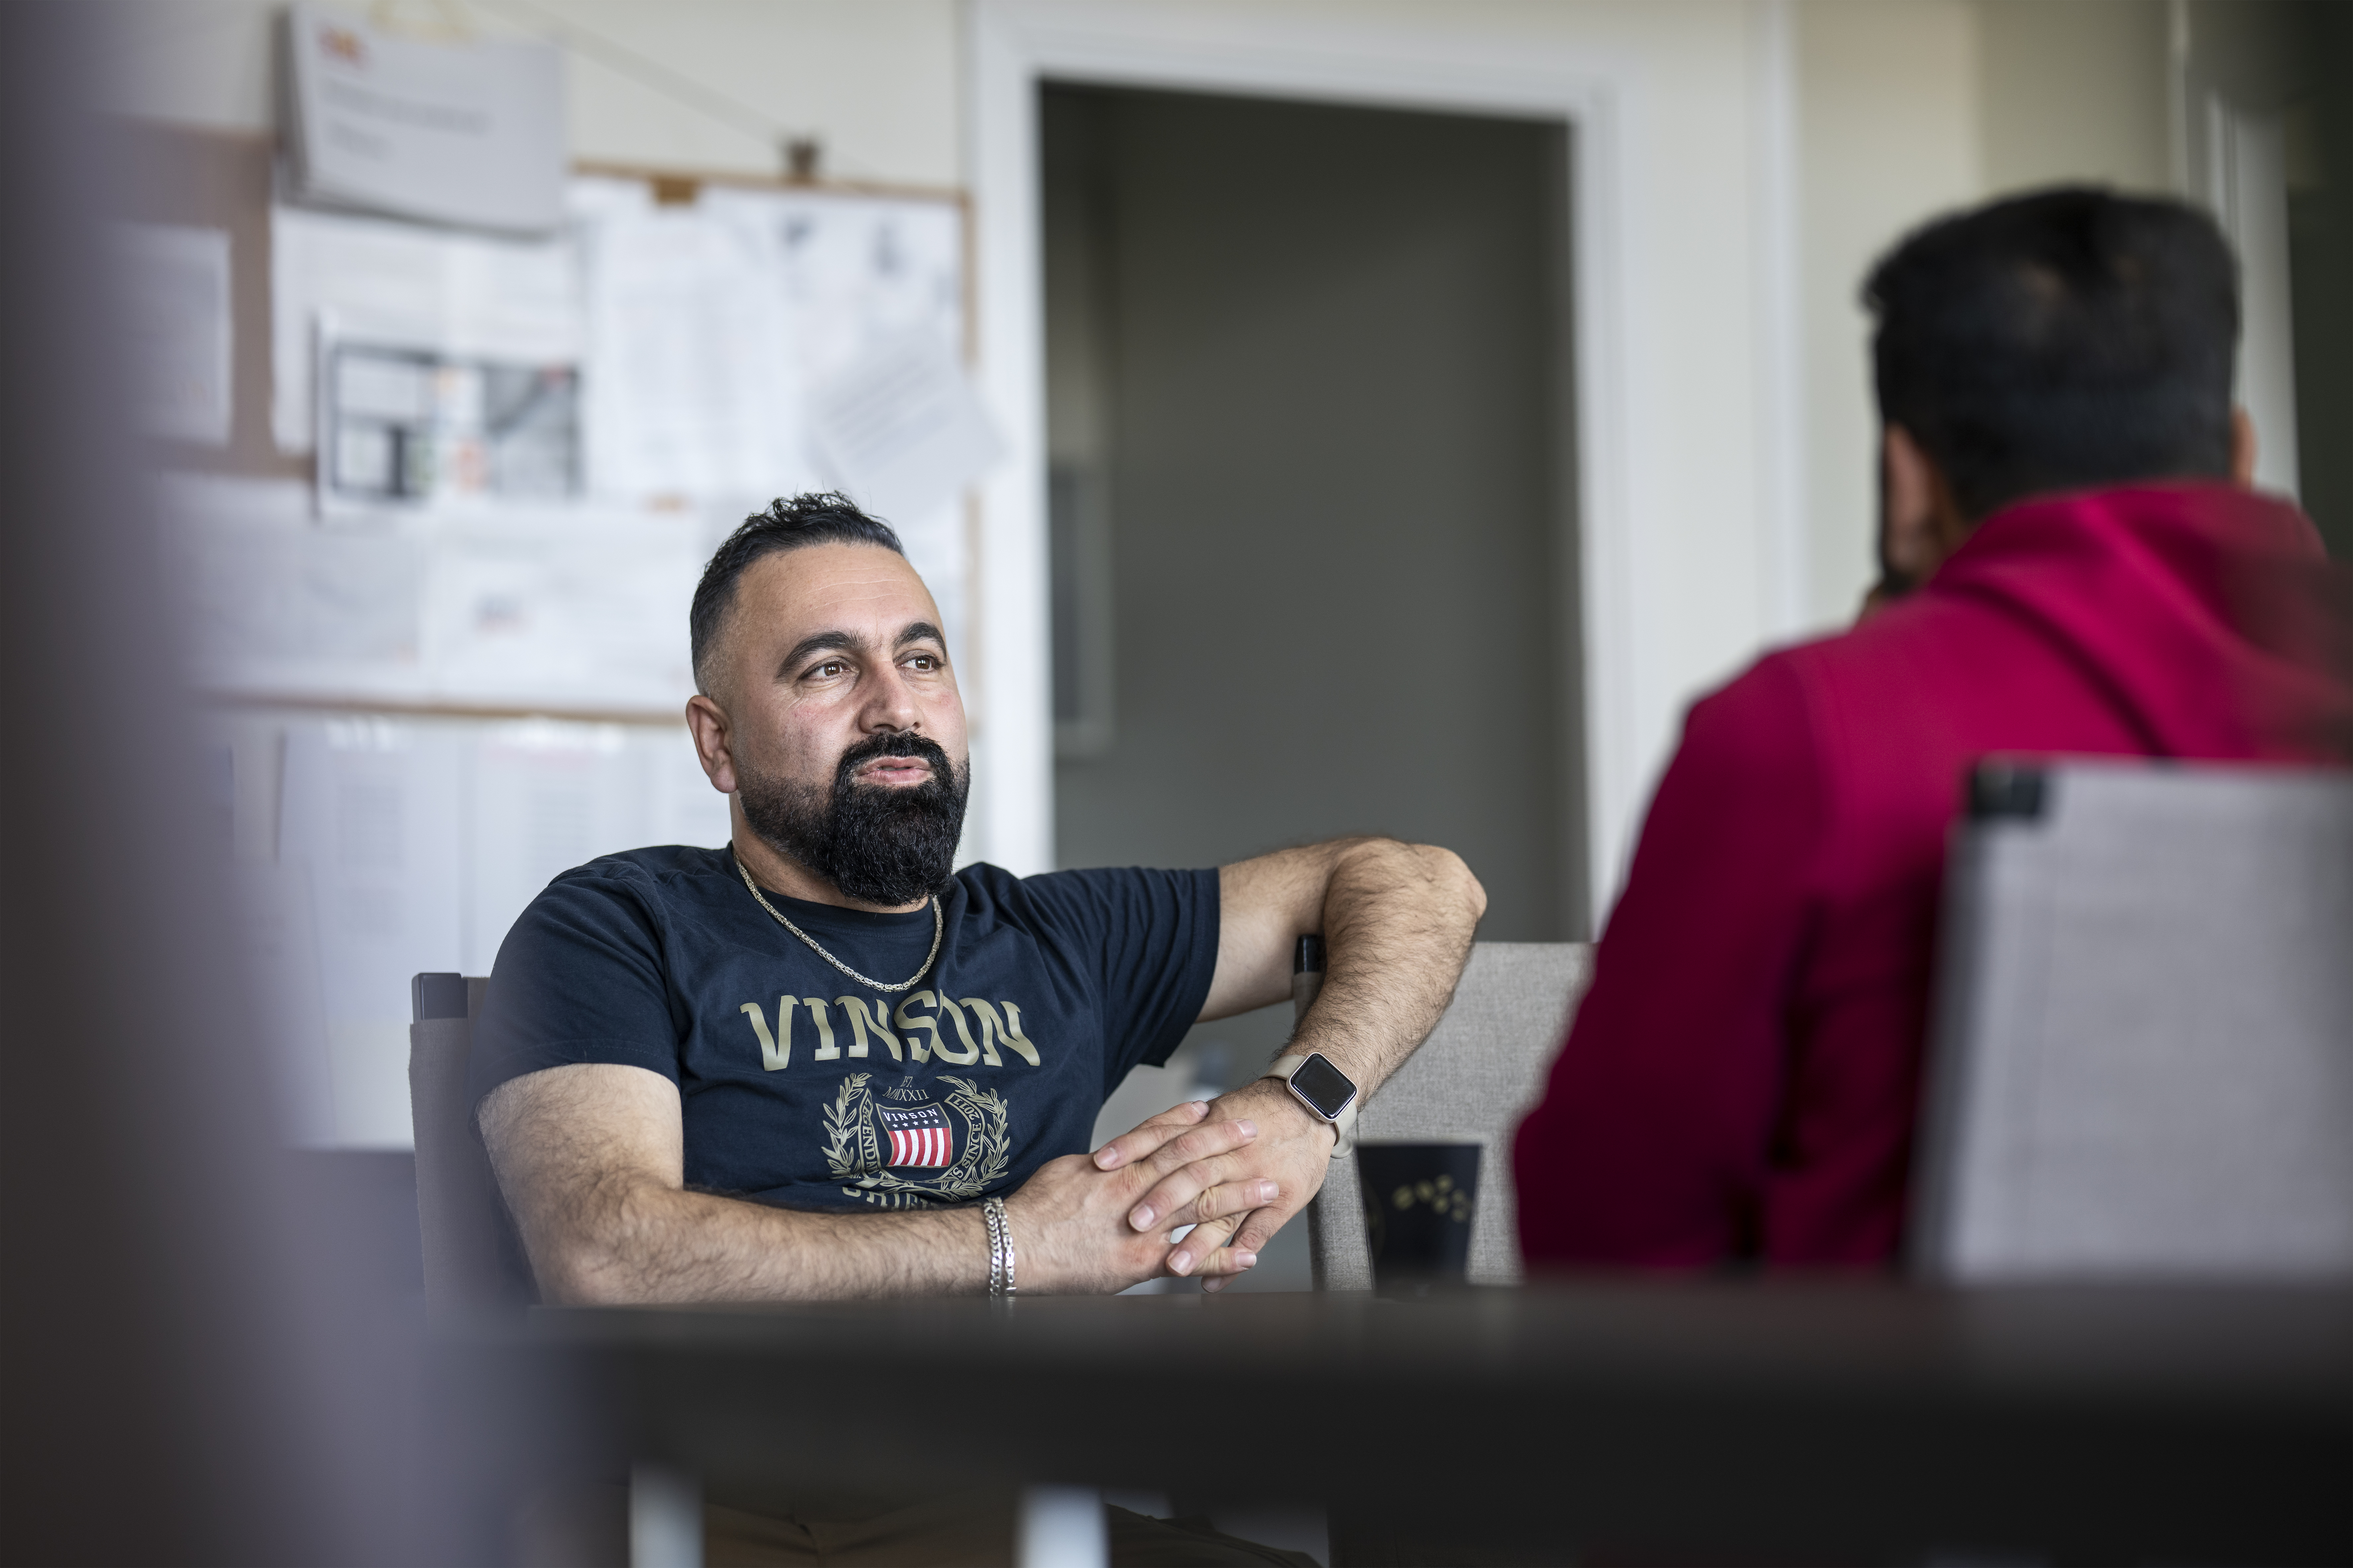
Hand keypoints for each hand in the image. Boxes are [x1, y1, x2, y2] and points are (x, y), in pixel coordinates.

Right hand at [1003, 1104, 1272, 1293]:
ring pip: (1200, 1205)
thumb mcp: (1067, 1173)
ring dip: (1239, 1196)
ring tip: (1269, 1188)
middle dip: (1226, 1146)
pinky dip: (1221, 1259)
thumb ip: (1098, 1165)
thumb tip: (1113, 1157)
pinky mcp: (1141, 1263)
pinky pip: (1190, 1260)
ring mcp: (1141, 1227)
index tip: (1213, 1108)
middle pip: (1189, 1161)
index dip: (1188, 1120)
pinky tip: (1247, 1256)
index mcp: (1116, 1167)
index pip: (1160, 1136)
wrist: (1015, 1247)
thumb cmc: (1034, 1210)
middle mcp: (1134, 1191)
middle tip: (1255, 1134)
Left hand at [1093, 1077, 1332, 1291]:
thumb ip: (1183, 1131)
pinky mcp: (1281, 1200)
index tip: (1101, 1165)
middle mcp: (1230, 1156)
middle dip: (1163, 1202)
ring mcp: (1256, 1179)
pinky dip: (1233, 1262)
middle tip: (1133, 1223)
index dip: (1133, 1150)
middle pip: (1192, 1178)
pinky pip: (1256, 1234)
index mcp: (1211, 1130)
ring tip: (1174, 1266)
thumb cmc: (1259, 1111)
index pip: (1166, 1139)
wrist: (1309, 1102)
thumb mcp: (1217, 1113)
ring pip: (1223, 1213)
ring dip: (1197, 1243)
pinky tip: (1213, 1282)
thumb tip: (1141, 1146)